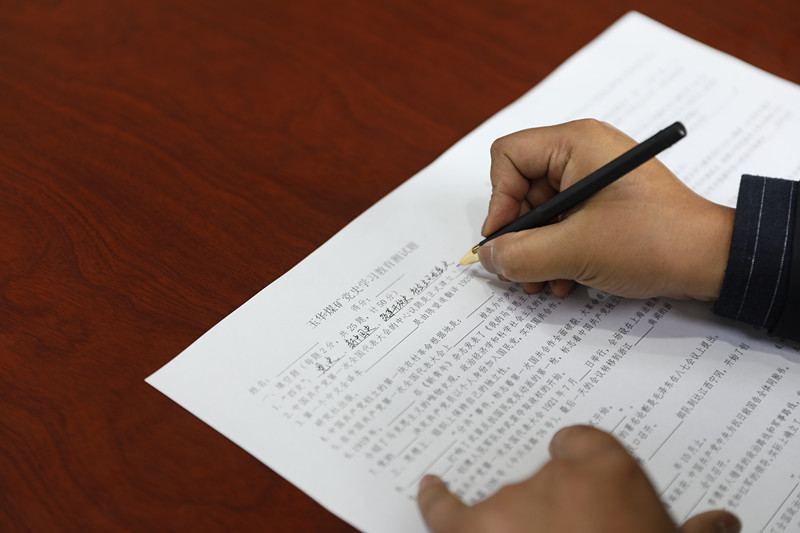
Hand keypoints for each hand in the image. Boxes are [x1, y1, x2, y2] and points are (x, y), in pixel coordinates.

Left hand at [417, 425, 739, 532]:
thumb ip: (696, 532)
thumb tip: (723, 524)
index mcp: (609, 467)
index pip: (583, 443)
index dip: (582, 466)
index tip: (584, 483)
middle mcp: (555, 474)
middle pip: (545, 474)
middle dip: (554, 505)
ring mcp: (510, 504)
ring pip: (505, 500)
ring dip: (514, 521)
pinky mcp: (472, 531)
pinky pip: (444, 510)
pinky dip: (437, 498)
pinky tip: (431, 488)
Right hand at [478, 119, 734, 299]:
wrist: (713, 260)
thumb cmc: (655, 240)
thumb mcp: (575, 250)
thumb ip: (520, 254)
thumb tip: (488, 257)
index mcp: (576, 144)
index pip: (508, 157)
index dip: (499, 200)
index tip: (505, 239)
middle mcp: (583, 154)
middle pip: (521, 189)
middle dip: (519, 235)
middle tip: (520, 271)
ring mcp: (595, 180)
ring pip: (541, 212)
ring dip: (537, 251)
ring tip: (545, 282)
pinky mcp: (604, 204)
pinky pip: (563, 223)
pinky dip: (557, 252)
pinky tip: (567, 280)